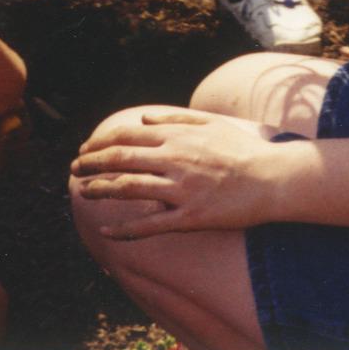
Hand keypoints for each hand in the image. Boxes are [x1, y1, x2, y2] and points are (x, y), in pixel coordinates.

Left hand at [70, 108, 281, 238]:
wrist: (273, 179)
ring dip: (100, 190)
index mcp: (177, 136)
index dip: (100, 143)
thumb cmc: (243, 150)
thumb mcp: (210, 123)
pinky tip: (106, 231)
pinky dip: (124, 228)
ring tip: (83, 193)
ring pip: (129, 189)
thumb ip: (175, 118)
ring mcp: (181, 189)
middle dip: (92, 164)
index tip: (85, 148)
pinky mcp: (190, 216)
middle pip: (121, 160)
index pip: (127, 137)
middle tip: (75, 169)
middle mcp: (175, 159)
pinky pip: (150, 224)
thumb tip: (143, 120)